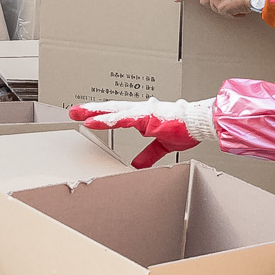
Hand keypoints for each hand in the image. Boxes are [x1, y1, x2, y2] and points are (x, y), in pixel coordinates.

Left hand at [67, 98, 211, 167]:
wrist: (201, 123)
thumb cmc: (185, 128)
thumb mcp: (162, 145)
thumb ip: (148, 154)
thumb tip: (137, 165)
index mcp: (143, 116)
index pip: (117, 114)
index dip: (101, 114)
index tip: (86, 116)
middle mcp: (140, 111)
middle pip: (110, 109)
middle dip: (91, 110)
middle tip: (73, 111)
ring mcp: (142, 112)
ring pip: (112, 111)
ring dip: (94, 112)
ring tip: (78, 114)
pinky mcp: (146, 117)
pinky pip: (122, 118)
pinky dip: (106, 119)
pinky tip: (93, 121)